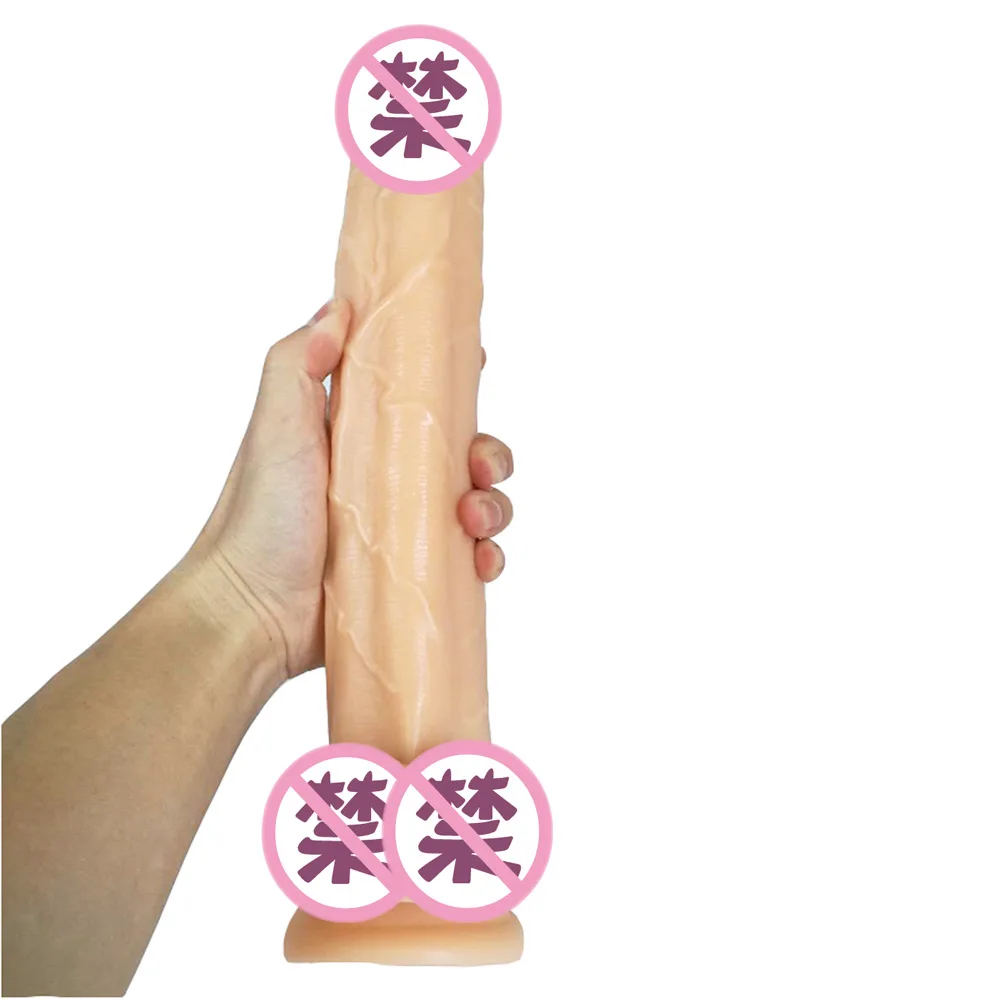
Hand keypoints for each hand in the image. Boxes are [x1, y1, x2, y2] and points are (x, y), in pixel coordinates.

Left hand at [185, 300, 513, 681]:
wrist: (251, 613)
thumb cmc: (258, 517)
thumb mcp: (273, 425)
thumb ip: (298, 362)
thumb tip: (338, 309)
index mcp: (355, 435)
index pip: (414, 396)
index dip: (451, 382)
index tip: (476, 367)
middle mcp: (384, 478)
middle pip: (461, 452)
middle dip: (488, 452)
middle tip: (480, 466)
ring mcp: (402, 528)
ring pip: (476, 504)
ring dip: (494, 505)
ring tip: (476, 520)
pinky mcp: (412, 574)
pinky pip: (469, 560)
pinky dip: (488, 556)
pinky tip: (481, 562)